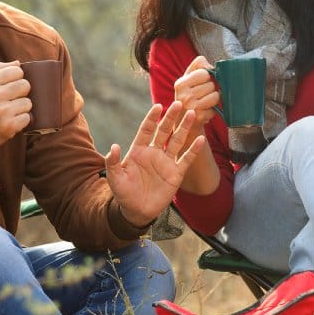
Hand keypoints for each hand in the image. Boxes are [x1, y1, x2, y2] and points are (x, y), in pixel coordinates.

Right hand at [0, 61, 30, 159]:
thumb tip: (18, 63)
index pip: (17, 70)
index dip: (18, 79)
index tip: (12, 87)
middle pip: (26, 85)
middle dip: (22, 94)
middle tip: (12, 101)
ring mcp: (1, 111)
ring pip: (28, 103)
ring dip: (22, 109)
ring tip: (11, 113)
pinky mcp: (8, 126)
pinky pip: (28, 118)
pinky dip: (22, 122)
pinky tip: (12, 122)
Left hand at [104, 101, 206, 226]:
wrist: (136, 211)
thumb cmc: (123, 193)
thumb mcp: (115, 178)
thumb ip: (112, 162)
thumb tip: (114, 146)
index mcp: (138, 150)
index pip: (147, 130)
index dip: (152, 118)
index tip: (158, 106)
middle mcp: (154, 152)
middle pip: (164, 131)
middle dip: (171, 117)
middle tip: (179, 103)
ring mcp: (166, 162)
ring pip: (177, 141)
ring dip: (184, 128)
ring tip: (192, 114)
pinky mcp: (176, 173)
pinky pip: (186, 159)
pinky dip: (193, 150)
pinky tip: (200, 139)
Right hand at [173, 56, 220, 131]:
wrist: (183, 121)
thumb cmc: (189, 95)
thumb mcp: (188, 78)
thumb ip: (198, 65)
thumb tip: (210, 65)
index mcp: (180, 84)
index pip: (204, 73)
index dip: (208, 77)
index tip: (203, 82)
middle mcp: (184, 95)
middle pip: (211, 85)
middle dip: (211, 89)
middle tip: (203, 95)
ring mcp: (191, 107)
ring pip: (216, 96)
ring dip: (214, 99)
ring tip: (205, 102)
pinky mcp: (199, 117)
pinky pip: (215, 109)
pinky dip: (212, 111)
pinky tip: (204, 111)